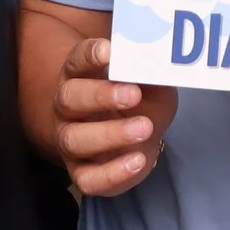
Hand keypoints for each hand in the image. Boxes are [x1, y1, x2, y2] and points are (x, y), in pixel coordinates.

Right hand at [46, 37, 177, 198]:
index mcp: (82, 76)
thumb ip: (152, 72)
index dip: (90, 55)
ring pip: (75, 139)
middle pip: (69, 98)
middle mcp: (68, 107)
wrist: (140, 139)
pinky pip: (87, 179)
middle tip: (133, 95)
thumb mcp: (153, 84)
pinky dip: (111, 173)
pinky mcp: (81, 172)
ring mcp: (71, 140)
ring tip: (144, 128)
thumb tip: (160, 58)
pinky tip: (137, 161)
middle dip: (100, 95)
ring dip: (110, 134)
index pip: (77, 61)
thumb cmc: (141, 103)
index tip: (109, 51)